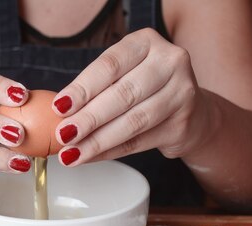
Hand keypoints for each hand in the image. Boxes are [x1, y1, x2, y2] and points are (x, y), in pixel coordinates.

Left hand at [51, 28, 214, 165]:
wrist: (191, 111)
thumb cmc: (145, 89)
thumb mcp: (123, 75)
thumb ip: (96, 89)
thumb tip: (60, 114)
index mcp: (146, 42)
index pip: (110, 65)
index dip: (82, 88)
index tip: (59, 107)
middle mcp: (170, 62)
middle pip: (122, 94)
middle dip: (88, 118)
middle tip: (63, 134)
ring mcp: (181, 93)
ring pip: (132, 122)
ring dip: (97, 140)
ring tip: (72, 152)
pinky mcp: (182, 124)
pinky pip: (138, 142)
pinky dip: (110, 152)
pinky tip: (90, 156)